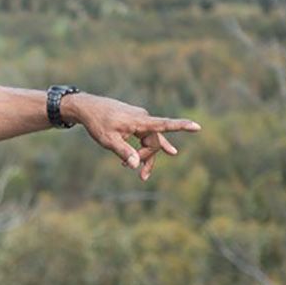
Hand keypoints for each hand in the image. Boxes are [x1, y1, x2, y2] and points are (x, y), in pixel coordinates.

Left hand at [66, 93, 200, 180]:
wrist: (88, 107)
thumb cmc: (97, 123)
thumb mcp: (108, 140)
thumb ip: (124, 152)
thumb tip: (136, 166)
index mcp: (139, 121)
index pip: (164, 124)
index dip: (181, 127)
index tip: (197, 126)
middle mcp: (143, 118)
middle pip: (155, 142)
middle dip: (148, 159)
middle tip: (139, 176)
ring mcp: (140, 119)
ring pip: (150, 141)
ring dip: (146, 157)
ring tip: (143, 177)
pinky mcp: (136, 121)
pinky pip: (146, 137)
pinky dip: (145, 149)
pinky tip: (167, 152)